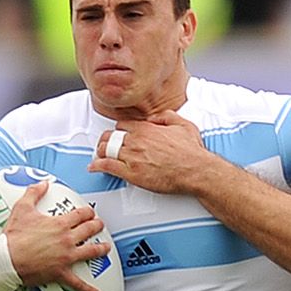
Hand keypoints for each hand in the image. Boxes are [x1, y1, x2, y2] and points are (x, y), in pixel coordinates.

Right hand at [2, 182, 109, 290]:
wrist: (6, 259)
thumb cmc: (13, 236)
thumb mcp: (21, 209)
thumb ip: (33, 193)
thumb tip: (43, 183)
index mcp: (60, 224)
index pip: (81, 214)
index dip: (88, 212)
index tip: (90, 212)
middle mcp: (67, 239)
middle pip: (90, 230)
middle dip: (97, 226)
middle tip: (100, 225)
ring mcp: (67, 256)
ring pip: (91, 252)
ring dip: (101, 249)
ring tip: (106, 248)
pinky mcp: (61, 272)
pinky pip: (77, 283)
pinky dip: (87, 290)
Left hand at [89, 110, 206, 194]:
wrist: (196, 171)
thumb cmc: (192, 152)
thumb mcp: (184, 125)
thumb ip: (167, 117)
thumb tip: (157, 117)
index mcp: (146, 128)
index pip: (122, 125)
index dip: (119, 130)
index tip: (119, 135)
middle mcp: (136, 140)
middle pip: (110, 137)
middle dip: (106, 140)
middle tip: (105, 145)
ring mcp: (132, 157)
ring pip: (106, 150)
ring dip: (101, 152)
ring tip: (100, 156)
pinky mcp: (131, 173)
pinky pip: (107, 166)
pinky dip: (97, 165)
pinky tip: (94, 167)